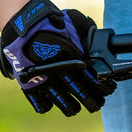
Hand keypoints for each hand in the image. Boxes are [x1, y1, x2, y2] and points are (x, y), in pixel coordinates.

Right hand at [0, 0, 115, 115]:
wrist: (23, 26)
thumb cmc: (51, 23)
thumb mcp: (74, 23)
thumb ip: (87, 34)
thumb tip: (99, 41)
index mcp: (74, 58)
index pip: (94, 79)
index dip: (103, 87)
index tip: (108, 90)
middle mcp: (62, 72)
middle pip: (82, 94)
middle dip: (93, 101)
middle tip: (97, 104)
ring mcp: (46, 81)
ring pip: (64, 103)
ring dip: (72, 107)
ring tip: (76, 109)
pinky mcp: (30, 86)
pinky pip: (42, 104)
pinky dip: (47, 105)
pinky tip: (52, 103)